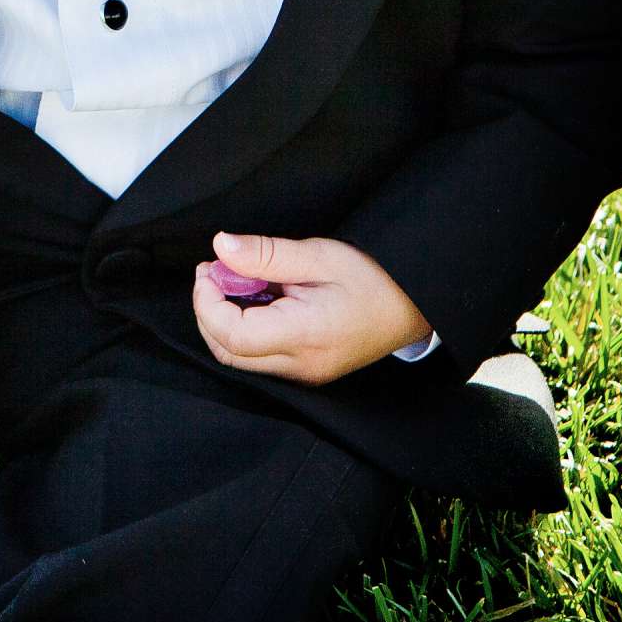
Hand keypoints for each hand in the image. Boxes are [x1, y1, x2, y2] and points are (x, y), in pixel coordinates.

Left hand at [191, 231, 430, 386]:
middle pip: (228, 352)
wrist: (413, 307)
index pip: (232, 334)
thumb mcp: (320, 255)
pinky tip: (257, 299)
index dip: (208, 302)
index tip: (208, 268)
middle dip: (209, 311)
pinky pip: (258, 359)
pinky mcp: (305, 372)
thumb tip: (221, 247)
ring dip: (224, 320)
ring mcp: (303, 374)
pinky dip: (244, 329)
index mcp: (305, 336)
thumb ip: (267, 254)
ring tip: (236, 281)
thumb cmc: (373, 279)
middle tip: (215, 271)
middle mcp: (300, 366)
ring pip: (239, 359)